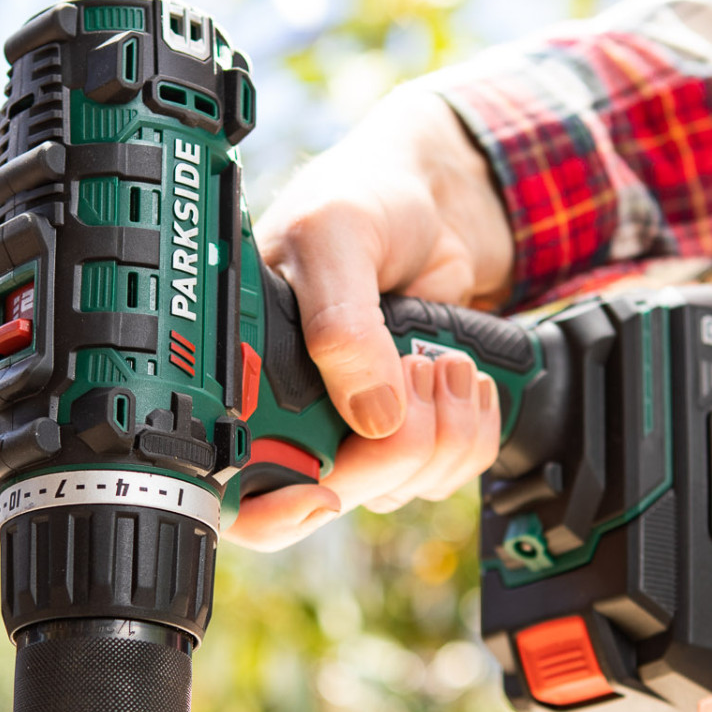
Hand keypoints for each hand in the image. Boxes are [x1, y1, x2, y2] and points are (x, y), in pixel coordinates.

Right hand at [226, 87, 514, 551]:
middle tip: (410, 368)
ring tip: (438, 355)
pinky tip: (460, 375)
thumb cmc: (361, 198)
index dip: (274, 512)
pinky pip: (449, 471)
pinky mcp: (416, 429)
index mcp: (246, 375)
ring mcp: (358, 429)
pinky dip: (472, 428)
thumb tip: (371, 413)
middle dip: (392, 444)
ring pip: (401, 487)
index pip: (239, 490)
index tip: (320, 494)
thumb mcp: (335, 236)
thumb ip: (341, 325)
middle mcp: (297, 415)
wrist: (436, 199)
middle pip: (338, 494)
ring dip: (443, 427)